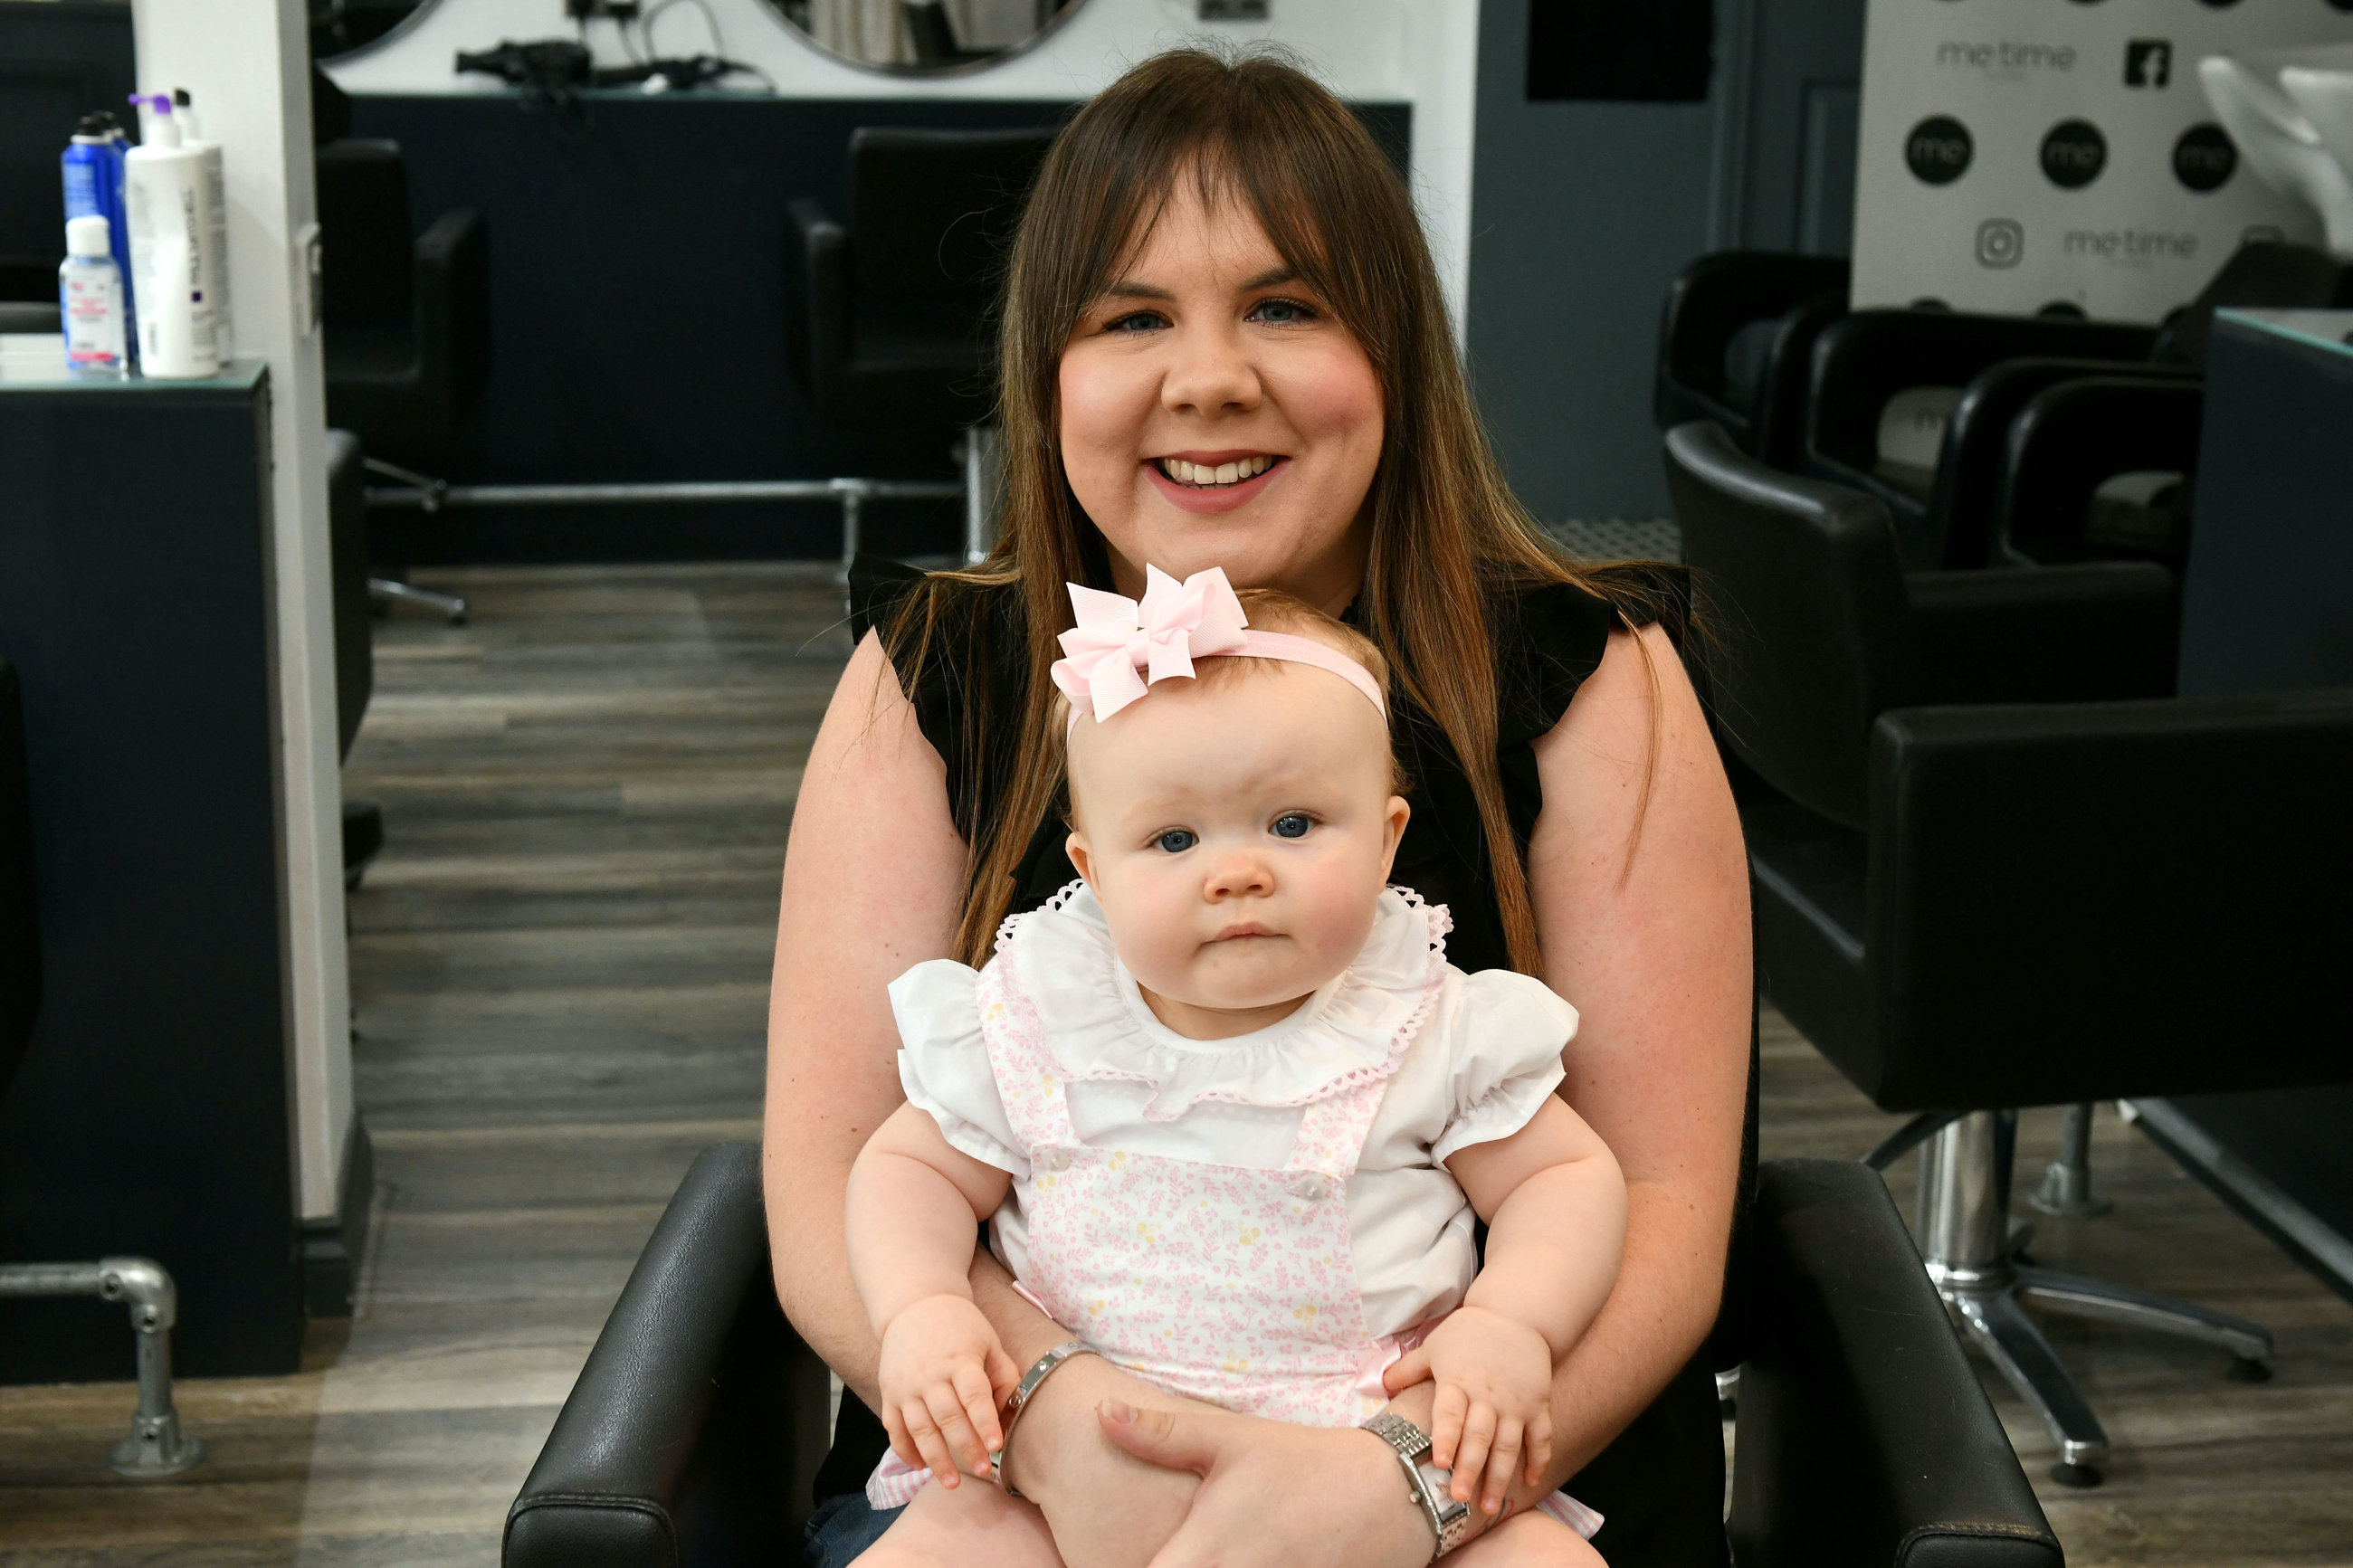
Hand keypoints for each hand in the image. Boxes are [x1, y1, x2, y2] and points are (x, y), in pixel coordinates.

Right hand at [876, 1293, 1020, 1485]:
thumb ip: (1003, 1377)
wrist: (914, 1305)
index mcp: (959, 1360)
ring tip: (952, 1483)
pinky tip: (920, 1466)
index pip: (973, 1395)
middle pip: (948, 1417)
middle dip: (966, 1448)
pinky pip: (894, 1428)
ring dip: (936, 1459)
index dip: (984, 1421)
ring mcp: (906, 1386)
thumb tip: (1009, 1414)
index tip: (996, 1445)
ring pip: (919, 1429)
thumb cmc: (961, 1327)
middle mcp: (930, 1375)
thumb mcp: (989, 1342)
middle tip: (983, 1470)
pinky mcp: (889, 1393)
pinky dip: (905, 1450)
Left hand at [1096, 1399, 1435, 1567]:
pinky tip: (1243, 1560)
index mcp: (1204, 1552)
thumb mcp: (1231, 1440)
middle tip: (1175, 1548)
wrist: (1390, 1492)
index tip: (1114, 1556)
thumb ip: (1162, 1435)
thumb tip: (1102, 1413)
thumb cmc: (1302, 1462)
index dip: (1120, 1566)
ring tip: (1214, 1553)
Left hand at [1384, 1306, 1554, 1514]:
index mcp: (1458, 1381)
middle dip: (1470, 1469)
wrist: (1517, 1314)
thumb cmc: (1469, 1332)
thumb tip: (1380, 1386)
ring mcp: (1516, 1403)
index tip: (1440, 1462)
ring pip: (1509, 1445)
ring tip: (1489, 1506)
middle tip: (1459, 1499)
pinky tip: (1531, 1482)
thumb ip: (1408, 1369)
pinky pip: (1541, 1436)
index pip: (1450, 1413)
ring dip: (1500, 1477)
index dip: (1446, 1437)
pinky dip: (1538, 1460)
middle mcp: (1488, 1395)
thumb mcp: (1434, 1345)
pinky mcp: (1538, 1404)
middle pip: (1479, 1437)